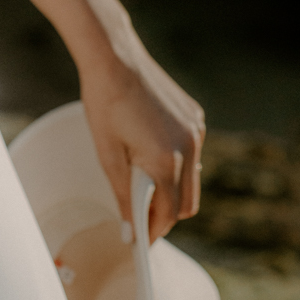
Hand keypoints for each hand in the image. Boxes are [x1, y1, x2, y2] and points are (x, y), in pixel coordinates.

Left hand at [77, 35, 205, 240]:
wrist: (114, 58)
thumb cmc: (103, 103)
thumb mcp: (108, 154)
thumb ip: (123, 195)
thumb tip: (130, 230)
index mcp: (166, 160)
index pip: (169, 213)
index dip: (154, 231)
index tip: (140, 241)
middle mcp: (190, 147)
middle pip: (187, 202)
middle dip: (165, 216)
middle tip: (140, 220)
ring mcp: (196, 131)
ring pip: (192, 177)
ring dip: (172, 189)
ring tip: (142, 187)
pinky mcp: (195, 117)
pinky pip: (191, 152)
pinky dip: (176, 163)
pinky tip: (151, 154)